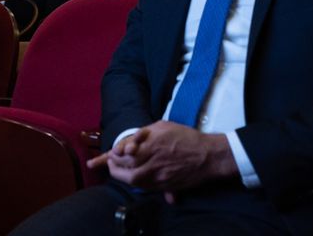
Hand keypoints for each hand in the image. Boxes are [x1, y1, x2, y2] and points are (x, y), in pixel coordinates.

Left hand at [86, 122, 237, 197]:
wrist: (207, 156)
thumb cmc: (185, 137)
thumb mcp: (162, 126)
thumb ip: (143, 134)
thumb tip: (126, 146)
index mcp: (150, 143)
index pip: (122, 152)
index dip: (110, 156)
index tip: (105, 156)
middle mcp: (152, 160)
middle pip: (124, 168)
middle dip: (113, 165)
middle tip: (109, 162)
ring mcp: (158, 175)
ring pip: (132, 180)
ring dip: (121, 175)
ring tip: (116, 170)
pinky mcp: (165, 185)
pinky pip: (145, 187)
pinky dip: (135, 182)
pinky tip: (132, 177)